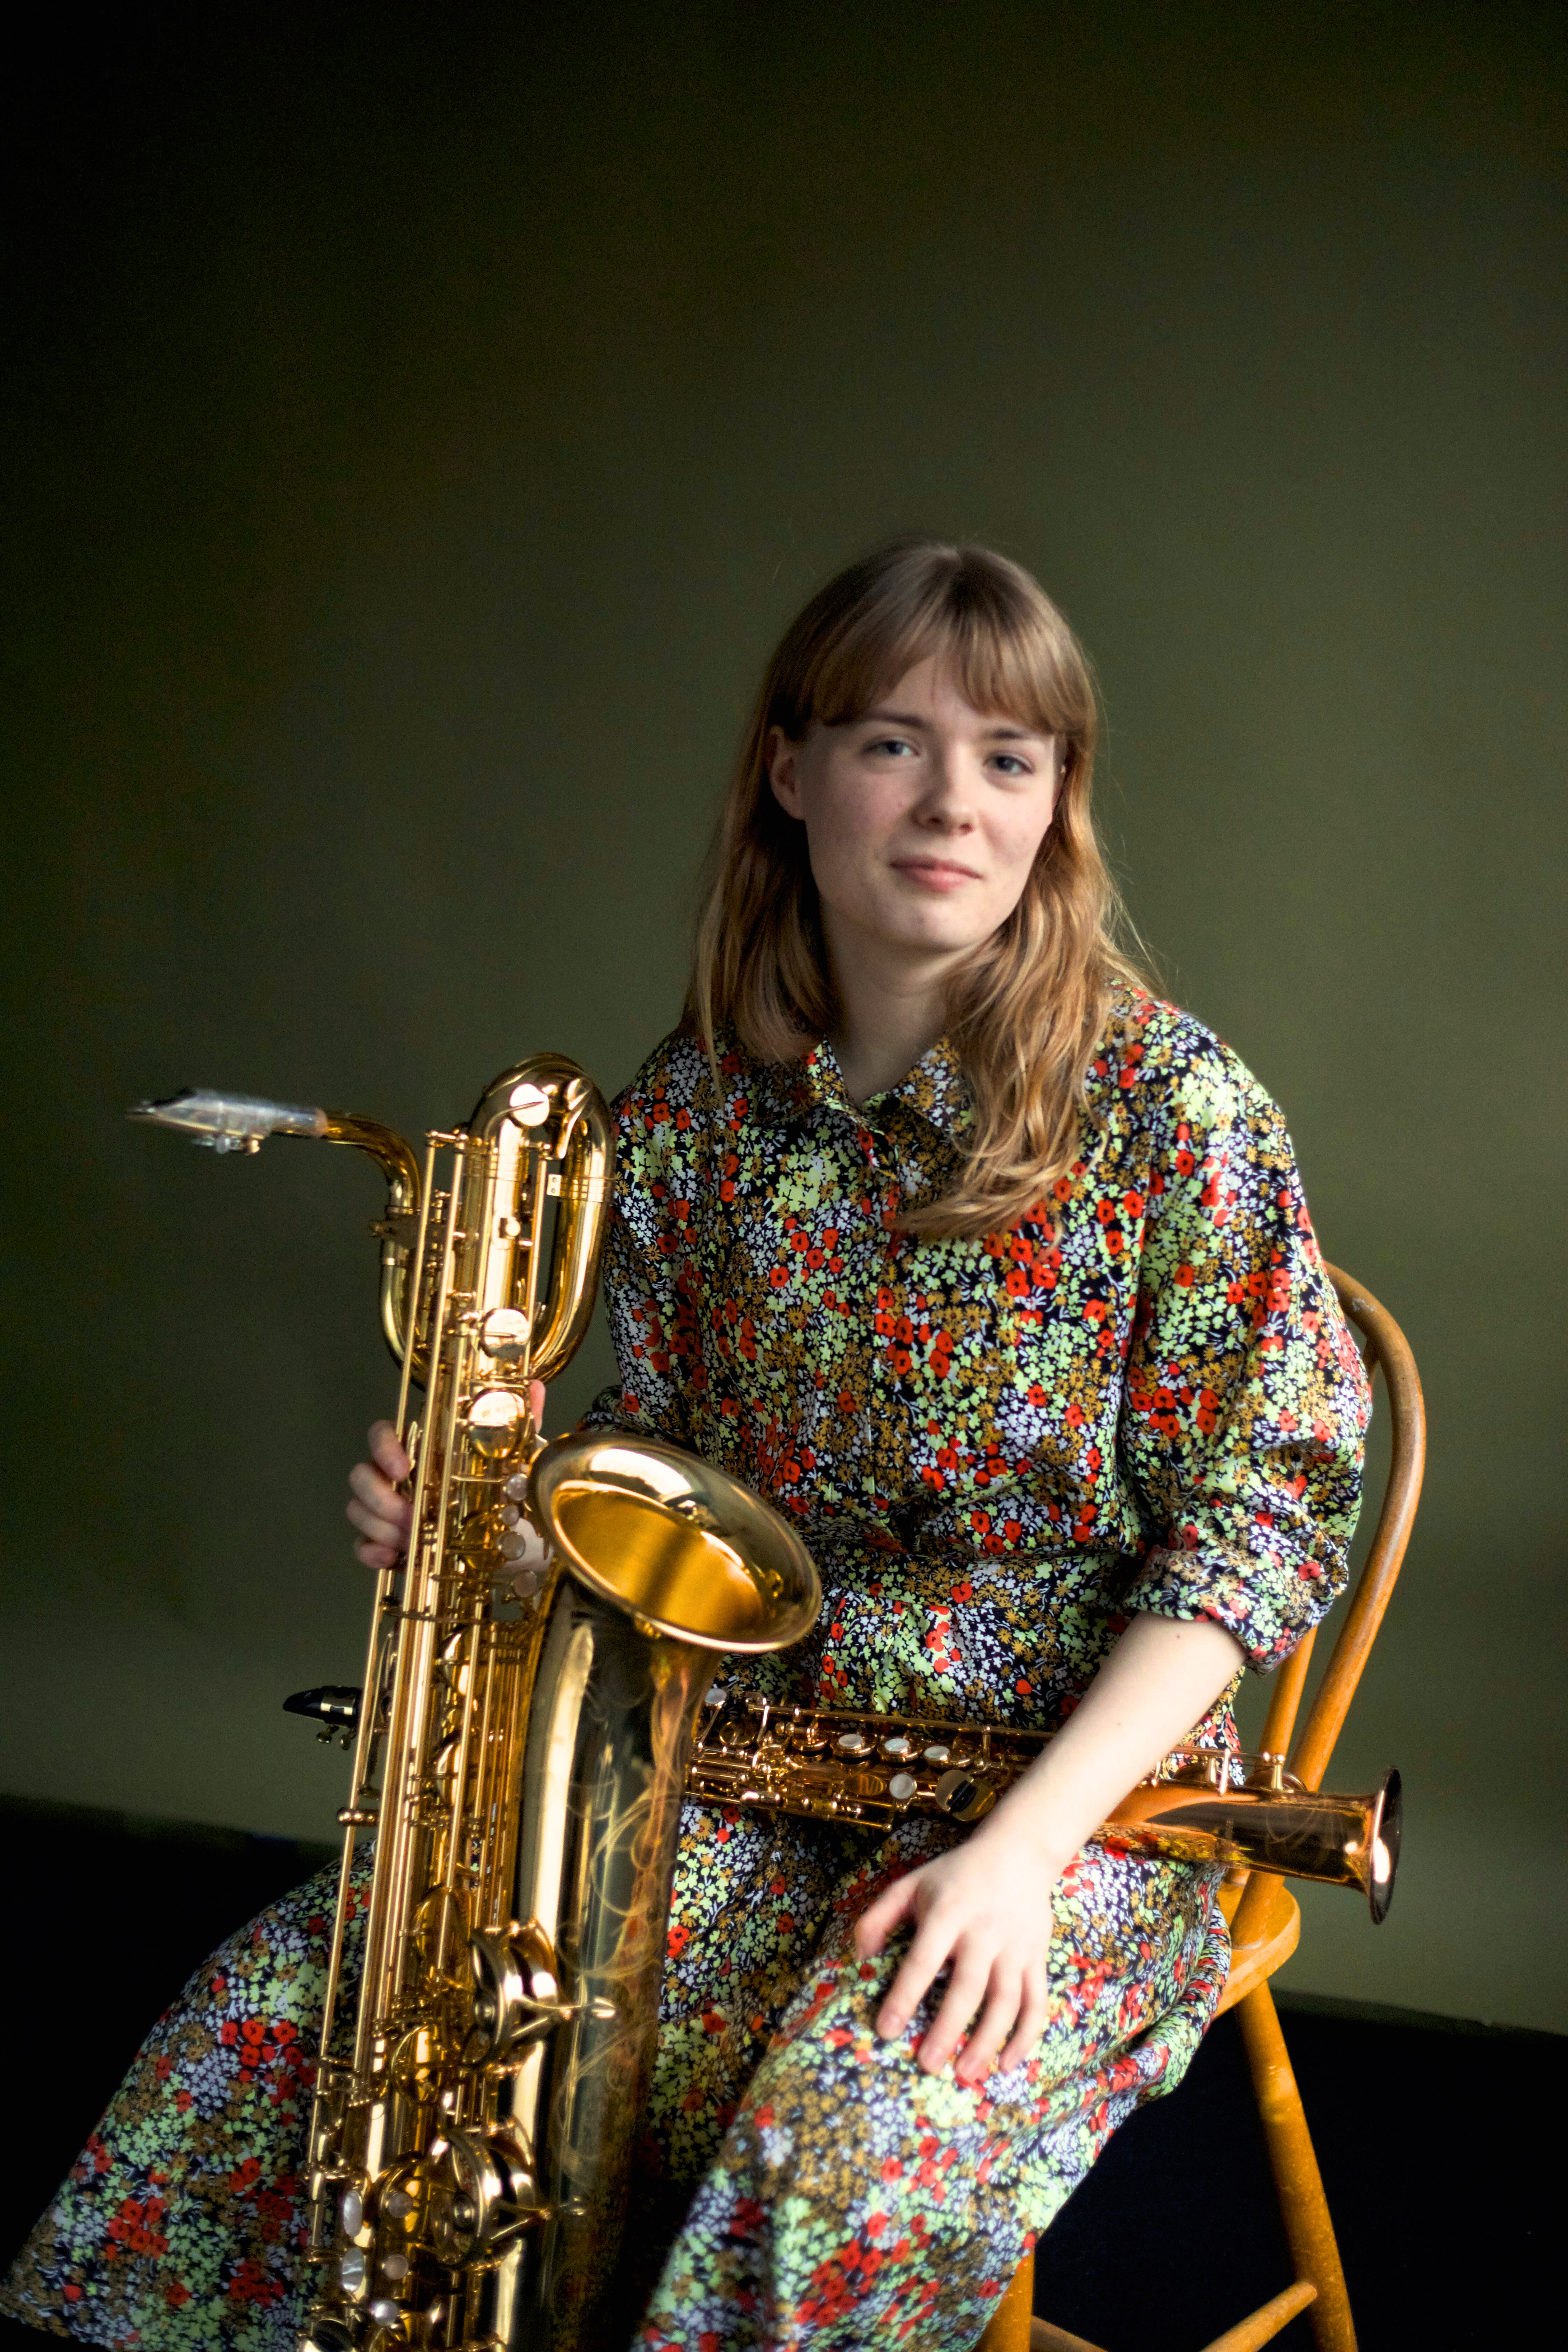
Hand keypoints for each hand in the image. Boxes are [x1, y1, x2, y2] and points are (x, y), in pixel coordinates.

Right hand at [346, 1383, 546, 1570]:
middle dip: (381, 1498)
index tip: (403, 1468)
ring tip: (412, 1540)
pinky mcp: (387, 1541)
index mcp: (420, 1451)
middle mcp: (395, 1476)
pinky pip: (361, 1545)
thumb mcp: (514, 1458)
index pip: (381, 1434)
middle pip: (361, 1475)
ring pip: (358, 1509)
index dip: (383, 1447)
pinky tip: (391, 1558)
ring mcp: (387, 1508)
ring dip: (380, 1527)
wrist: (511, 1539)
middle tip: (413, 1517)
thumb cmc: (502, 1491)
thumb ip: (518, 1423)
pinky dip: (371, 1552)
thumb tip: (534, 1387)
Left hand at [853, 1821, 1059, 2084]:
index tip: (886, 2031)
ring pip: (1006, 2001)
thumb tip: (858, 1959)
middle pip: (968, 1987)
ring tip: (964, 2073)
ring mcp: (1016, 1947)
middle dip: (947, 2030)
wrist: (1018, 1852)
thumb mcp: (910, 1884)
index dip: (904, 1997)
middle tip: (927, 2065)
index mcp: (947, 1913)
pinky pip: (1037, 2003)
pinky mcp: (1038, 1958)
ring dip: (986, 2041)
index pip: (923, 1960)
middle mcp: (984, 1932)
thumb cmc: (954, 1875)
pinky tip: (1007, 2064)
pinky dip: (1026, 2037)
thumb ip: (878, 1918)